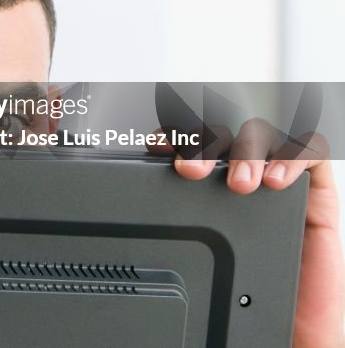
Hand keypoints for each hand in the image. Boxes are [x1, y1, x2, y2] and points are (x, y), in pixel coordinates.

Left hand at [168, 122, 344, 347]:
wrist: (292, 330)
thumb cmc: (242, 293)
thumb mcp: (199, 256)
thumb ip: (175, 228)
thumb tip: (139, 217)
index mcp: (205, 185)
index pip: (188, 139)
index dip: (174, 134)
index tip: (158, 148)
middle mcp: (241, 175)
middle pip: (223, 128)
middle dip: (204, 140)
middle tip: (192, 170)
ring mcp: (278, 180)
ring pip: (261, 133)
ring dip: (245, 149)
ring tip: (238, 184)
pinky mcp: (316, 194)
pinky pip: (310, 153)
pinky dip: (291, 156)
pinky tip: (275, 182)